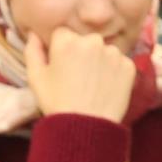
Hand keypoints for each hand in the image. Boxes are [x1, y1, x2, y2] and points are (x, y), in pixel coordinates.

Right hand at [22, 28, 139, 126]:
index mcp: (67, 41)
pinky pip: (120, 62)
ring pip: (104, 50)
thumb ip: (32, 50)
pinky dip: (114, 72)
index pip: (63, 34)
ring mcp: (113, 53)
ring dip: (99, 61)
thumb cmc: (57, 103)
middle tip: (78, 77)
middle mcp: (92, 41)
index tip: (62, 66)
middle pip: (85, 40)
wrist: (86, 127)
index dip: (61, 49)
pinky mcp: (129, 66)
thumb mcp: (36, 77)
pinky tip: (105, 87)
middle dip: (82, 53)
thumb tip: (33, 34)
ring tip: (92, 84)